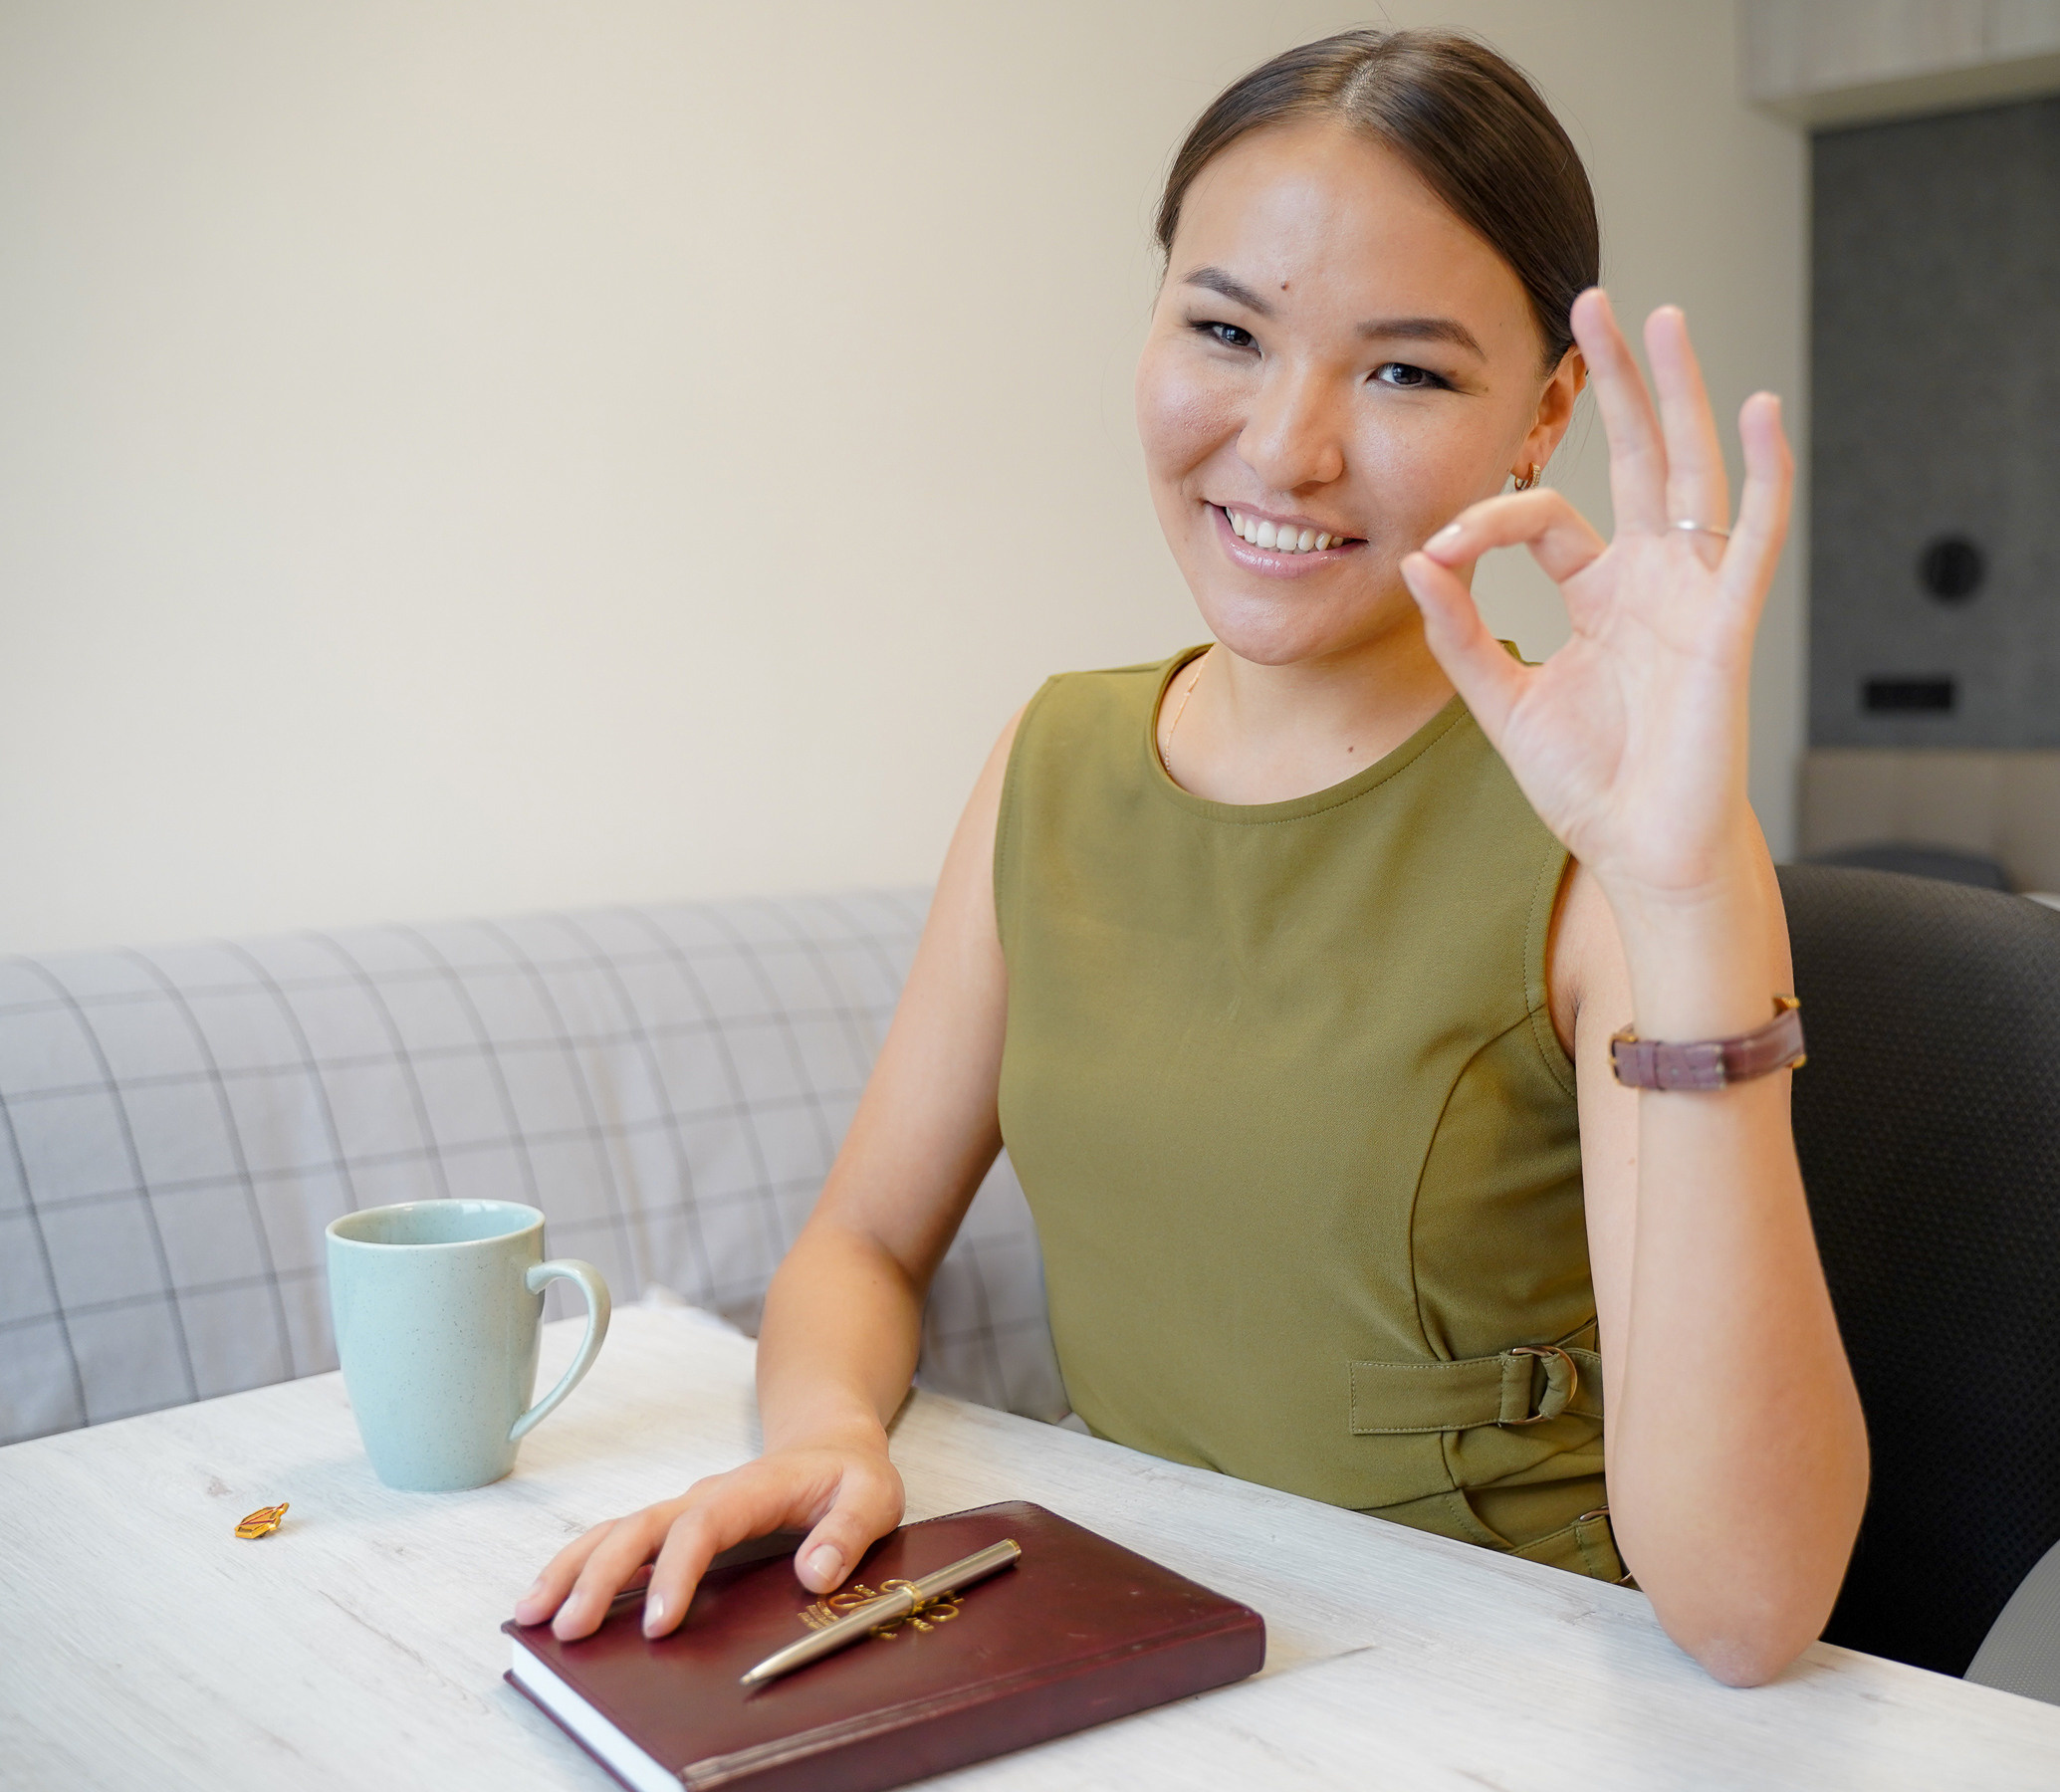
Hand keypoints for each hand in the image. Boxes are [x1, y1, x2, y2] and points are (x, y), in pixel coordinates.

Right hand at [512, 1440, 903, 1640]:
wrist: (830, 1444)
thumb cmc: (850, 1475)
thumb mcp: (873, 1497)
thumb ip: (848, 1532)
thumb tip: (815, 1572)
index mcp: (752, 1489)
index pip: (703, 1526)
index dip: (676, 1572)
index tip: (659, 1623)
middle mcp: (708, 1496)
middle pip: (640, 1527)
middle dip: (600, 1575)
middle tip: (570, 1628)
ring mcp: (686, 1509)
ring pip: (618, 1530)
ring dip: (574, 1568)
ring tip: (533, 1614)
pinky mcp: (677, 1526)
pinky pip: (621, 1541)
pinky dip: (581, 1566)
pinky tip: (551, 1599)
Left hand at [1399, 290, 1791, 908]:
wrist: (1639, 851)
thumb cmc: (1588, 785)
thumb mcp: (1501, 702)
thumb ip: (1458, 632)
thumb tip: (1415, 559)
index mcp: (1599, 592)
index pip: (1543, 516)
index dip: (1485, 520)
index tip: (1437, 551)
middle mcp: (1651, 578)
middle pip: (1636, 455)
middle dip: (1617, 380)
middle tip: (1593, 301)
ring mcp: (1694, 592)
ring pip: (1691, 471)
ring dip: (1681, 394)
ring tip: (1664, 319)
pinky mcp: (1728, 621)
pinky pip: (1755, 534)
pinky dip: (1765, 472)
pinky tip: (1761, 408)